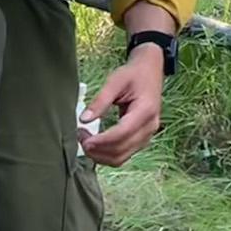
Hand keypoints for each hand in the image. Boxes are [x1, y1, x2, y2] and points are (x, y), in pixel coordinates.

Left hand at [81, 48, 166, 166]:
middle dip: (97, 150)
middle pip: (121, 150)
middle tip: (80, 137)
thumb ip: (100, 101)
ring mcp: (147, 136)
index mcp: (146, 110)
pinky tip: (95, 144)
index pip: (122, 133)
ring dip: (100, 155)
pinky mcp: (142, 140)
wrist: (150, 73)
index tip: (83, 138)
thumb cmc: (133, 75)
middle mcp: (150, 127)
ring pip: (121, 158)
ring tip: (85, 141)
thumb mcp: (115, 81)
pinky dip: (107, 155)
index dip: (101, 140)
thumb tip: (83, 120)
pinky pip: (123, 155)